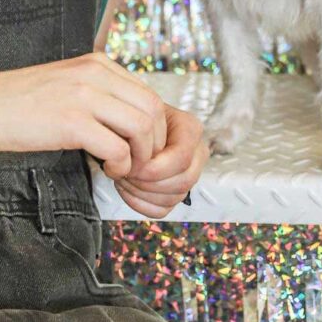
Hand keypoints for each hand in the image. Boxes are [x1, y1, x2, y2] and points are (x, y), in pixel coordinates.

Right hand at [0, 52, 167, 178]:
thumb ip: (100, 92)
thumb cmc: (21, 102)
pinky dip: (120, 166)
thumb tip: (132, 120)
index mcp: (98, 63)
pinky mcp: (71, 122)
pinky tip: (106, 169)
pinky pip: (118, 148)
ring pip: (142, 129)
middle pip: (154, 110)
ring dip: (141, 157)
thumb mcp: (69, 84)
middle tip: (137, 164)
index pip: (150, 94)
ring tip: (122, 168)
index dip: (154, 129)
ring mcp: (84, 96)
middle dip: (154, 145)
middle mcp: (96, 73)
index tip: (141, 149)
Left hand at [113, 104, 207, 218]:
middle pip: (183, 182)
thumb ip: (139, 130)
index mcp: (190, 128)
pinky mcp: (177, 192)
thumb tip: (130, 158)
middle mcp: (197, 152)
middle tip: (125, 173)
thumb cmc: (135, 116)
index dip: (154, 168)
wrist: (133, 123)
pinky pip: (163, 210)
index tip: (131, 166)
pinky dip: (140, 204)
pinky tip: (127, 188)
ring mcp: (190, 174)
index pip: (182, 158)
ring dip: (142, 193)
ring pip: (174, 198)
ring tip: (123, 177)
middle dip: (148, 183)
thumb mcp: (137, 112)